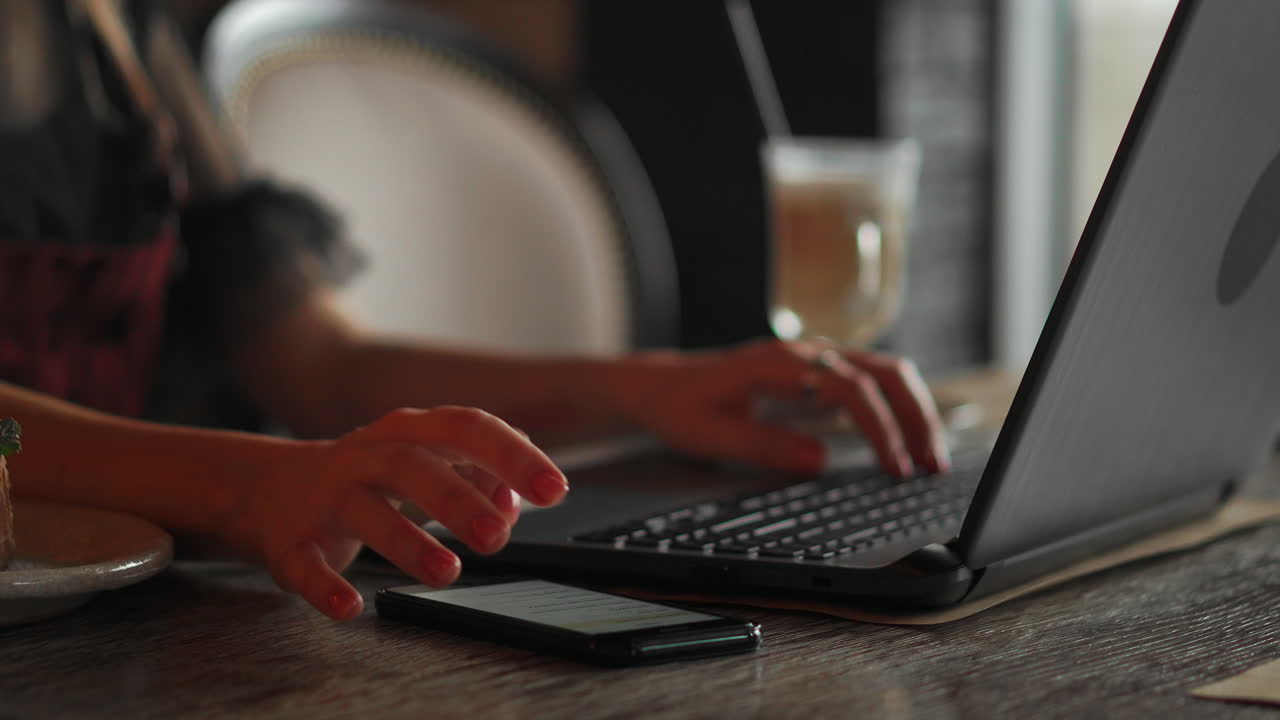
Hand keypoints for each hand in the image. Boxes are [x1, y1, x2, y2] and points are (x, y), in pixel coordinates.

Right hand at [222, 406, 567, 619]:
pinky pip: (304, 563)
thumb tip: (514, 503)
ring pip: (365, 511)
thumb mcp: (430, 463)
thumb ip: (481, 474)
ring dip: (408, 543)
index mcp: (410, 432)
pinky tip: (351, 607)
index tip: (555, 490)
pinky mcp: (291, 540)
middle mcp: (367, 456)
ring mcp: (327, 497)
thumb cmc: (376, 476)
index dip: (513, 456)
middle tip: (498, 537)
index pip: (467, 428)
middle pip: (412, 465)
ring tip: (448, 573)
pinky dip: (326, 586)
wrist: (273, 488)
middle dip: (459, 499)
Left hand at [609, 339, 949, 477]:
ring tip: (930, 459)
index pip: (850, 388)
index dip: (880, 427)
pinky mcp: (818, 374)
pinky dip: (898, 409)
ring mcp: (815, 360)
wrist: (659, 386)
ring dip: (915, 412)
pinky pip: (872, 382)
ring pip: (885, 372)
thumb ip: (762, 446)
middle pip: (884, 371)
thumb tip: (819, 460)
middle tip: (933, 465)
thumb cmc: (680, 407)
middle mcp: (805, 354)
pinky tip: (908, 443)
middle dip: (917, 416)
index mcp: (779, 363)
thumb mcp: (709, 435)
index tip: (895, 467)